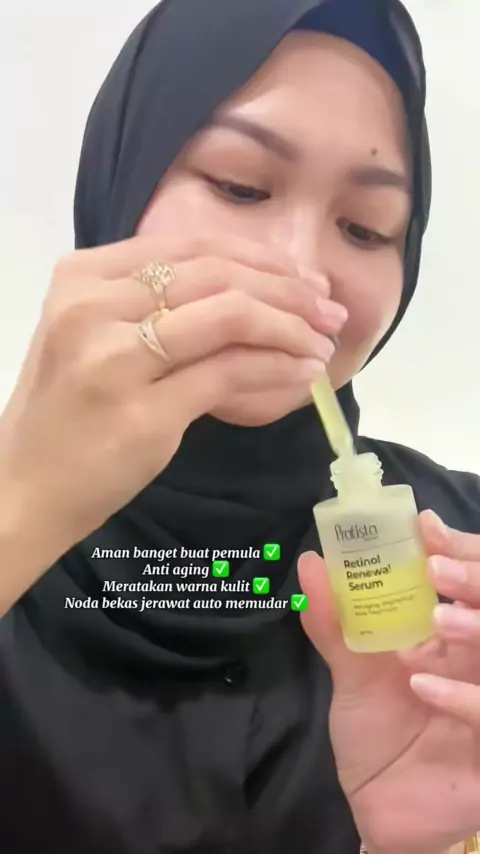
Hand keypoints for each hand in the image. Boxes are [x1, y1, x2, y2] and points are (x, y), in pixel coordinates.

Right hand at [0, 234, 345, 570]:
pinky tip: (302, 372)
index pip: (192, 246)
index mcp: (83, 277)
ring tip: (323, 340)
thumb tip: (250, 292)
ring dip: (290, 327)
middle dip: (288, 289)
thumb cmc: (63, 413)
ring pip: (229, 318)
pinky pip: (228, 375)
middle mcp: (95, 307)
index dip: (260, 257)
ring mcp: (116, 360)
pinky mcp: (142, 414)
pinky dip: (276, 369)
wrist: (23, 485)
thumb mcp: (93, 337)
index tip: (304, 276)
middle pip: (217, 276)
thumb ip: (154, 306)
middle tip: (330, 308)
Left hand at [298, 510, 479, 853]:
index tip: (424, 526)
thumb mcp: (352, 673)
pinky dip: (466, 697)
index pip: (466, 584)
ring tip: (437, 617)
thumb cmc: (376, 734)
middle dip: (474, 581)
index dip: (455, 552)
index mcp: (453, 637)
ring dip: (476, 629)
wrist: (377, 810)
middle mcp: (478, 662)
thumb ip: (334, 621)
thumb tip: (311, 562)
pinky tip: (423, 685)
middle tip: (439, 565)